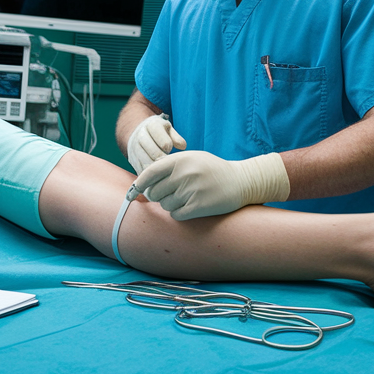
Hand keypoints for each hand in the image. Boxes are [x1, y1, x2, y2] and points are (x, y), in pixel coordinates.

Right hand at [126, 114, 186, 172]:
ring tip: (164, 169)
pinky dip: (149, 174)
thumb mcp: (168, 130)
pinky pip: (141, 169)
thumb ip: (176, 137)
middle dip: (164, 160)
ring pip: (147, 163)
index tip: (170, 149)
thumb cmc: (159, 132)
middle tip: (169, 163)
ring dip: (157, 168)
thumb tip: (183, 146)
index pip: (164, 142)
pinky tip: (156, 174)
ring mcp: (134, 148)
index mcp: (153, 126)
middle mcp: (141, 136)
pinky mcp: (132, 159)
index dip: (169, 148)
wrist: (138, 132)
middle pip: (155, 154)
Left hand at [131, 151, 289, 219]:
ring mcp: (192, 190)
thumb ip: (169, 166)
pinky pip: (177, 215)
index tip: (132, 193)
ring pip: (165, 205)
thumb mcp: (192, 159)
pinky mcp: (200, 206)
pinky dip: (180, 213)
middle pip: (155, 193)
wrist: (241, 181)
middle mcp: (185, 174)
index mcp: (181, 160)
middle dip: (158, 197)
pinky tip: (190, 207)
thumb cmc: (212, 170)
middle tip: (170, 195)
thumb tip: (144, 181)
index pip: (150, 172)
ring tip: (186, 198)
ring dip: (171, 205)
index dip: (138, 184)